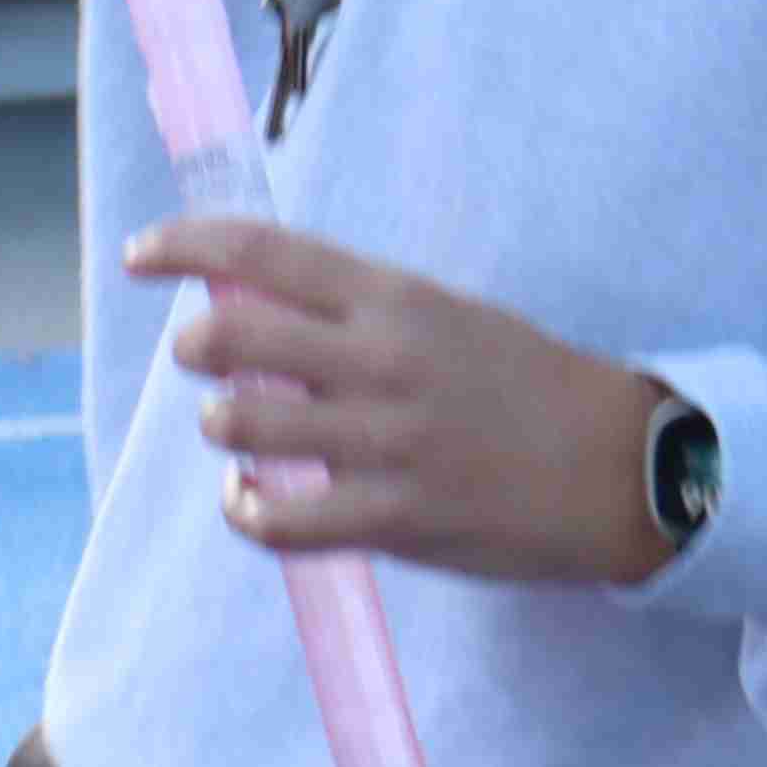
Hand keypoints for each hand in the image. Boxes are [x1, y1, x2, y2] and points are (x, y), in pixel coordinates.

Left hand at [121, 216, 674, 588]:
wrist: (623, 467)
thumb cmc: (523, 386)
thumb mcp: (446, 317)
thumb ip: (355, 311)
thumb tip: (247, 303)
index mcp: (396, 299)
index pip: (264, 253)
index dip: (187, 246)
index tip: (143, 254)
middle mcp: (383, 360)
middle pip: (230, 336)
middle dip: (196, 348)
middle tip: (208, 361)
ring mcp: (388, 441)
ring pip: (239, 425)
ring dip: (224, 426)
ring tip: (247, 432)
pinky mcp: (397, 518)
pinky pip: (277, 519)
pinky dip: (246, 509)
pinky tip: (256, 500)